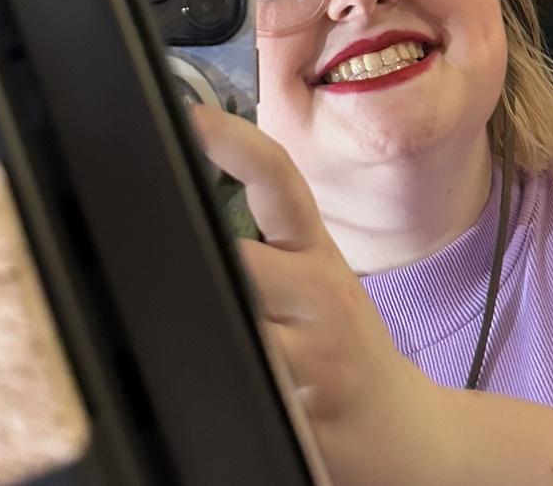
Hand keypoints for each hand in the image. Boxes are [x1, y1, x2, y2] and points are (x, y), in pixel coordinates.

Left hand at [190, 106, 441, 485]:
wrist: (402, 434)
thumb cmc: (344, 347)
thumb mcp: (318, 282)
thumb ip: (264, 246)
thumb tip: (187, 209)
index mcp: (317, 252)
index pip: (281, 180)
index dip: (238, 143)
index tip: (194, 117)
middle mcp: (320, 293)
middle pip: (243, 259)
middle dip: (198, 257)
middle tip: (150, 244)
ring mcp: (314, 354)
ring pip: (238, 322)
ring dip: (200, 320)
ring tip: (161, 310)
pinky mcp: (303, 409)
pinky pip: (244, 380)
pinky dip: (218, 370)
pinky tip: (198, 366)